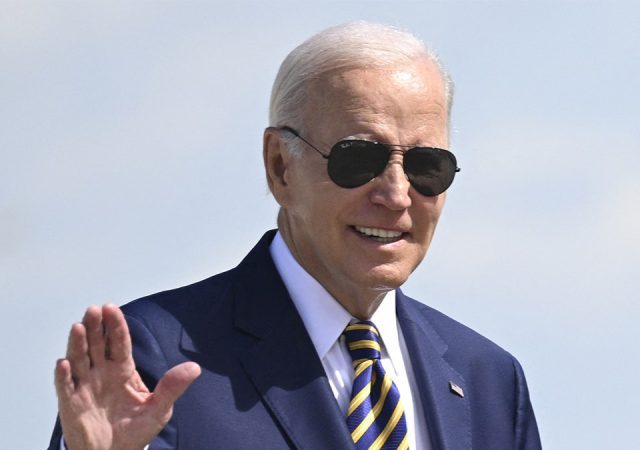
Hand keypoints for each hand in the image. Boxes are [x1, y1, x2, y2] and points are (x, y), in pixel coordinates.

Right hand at [54, 304, 200, 449]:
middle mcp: (102, 373)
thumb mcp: (159, 408)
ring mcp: (85, 386)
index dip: (116, 325)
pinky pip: (65, 387)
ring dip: (77, 343)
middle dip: (96, 327)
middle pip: (97, 344)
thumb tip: (194, 368)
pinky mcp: (71, 404)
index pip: (119, 342)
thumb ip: (173, 387)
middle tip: (94, 309)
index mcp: (122, 370)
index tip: (111, 308)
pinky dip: (63, 375)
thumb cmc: (135, 432)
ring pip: (80, 359)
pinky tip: (64, 363)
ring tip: (79, 327)